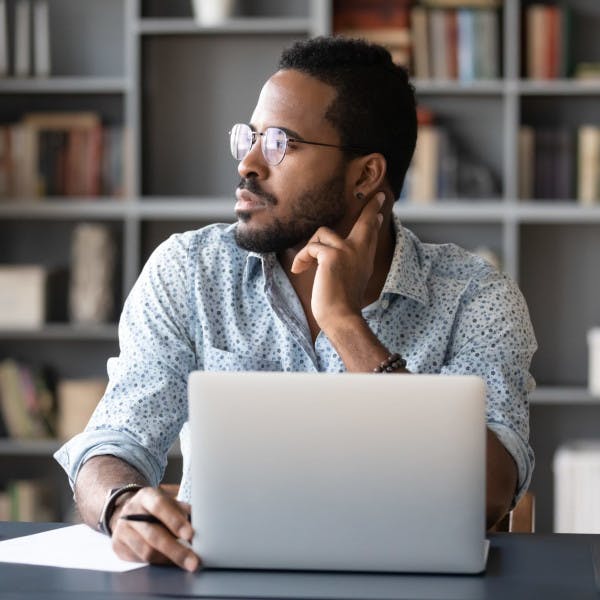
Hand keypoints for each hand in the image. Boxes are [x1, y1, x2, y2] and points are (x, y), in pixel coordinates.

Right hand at [110, 486, 199, 571]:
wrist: (127, 510)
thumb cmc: (155, 506)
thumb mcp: (168, 498)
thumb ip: (182, 508)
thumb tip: (202, 520)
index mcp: (146, 496)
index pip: (160, 506)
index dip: (175, 521)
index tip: (190, 534)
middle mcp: (131, 512)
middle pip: (154, 535)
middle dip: (176, 550)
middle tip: (194, 561)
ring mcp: (122, 530)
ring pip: (146, 552)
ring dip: (169, 560)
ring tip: (186, 562)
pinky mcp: (118, 547)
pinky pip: (140, 561)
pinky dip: (158, 563)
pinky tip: (170, 562)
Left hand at [291, 192, 384, 331]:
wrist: (340, 317)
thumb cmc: (341, 305)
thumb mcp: (350, 280)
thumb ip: (349, 263)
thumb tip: (337, 250)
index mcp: (364, 258)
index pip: (370, 233)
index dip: (373, 218)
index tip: (378, 211)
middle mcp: (359, 251)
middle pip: (365, 222)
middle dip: (370, 208)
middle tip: (376, 197)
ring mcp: (347, 251)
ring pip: (322, 234)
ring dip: (309, 250)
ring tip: (304, 266)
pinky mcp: (331, 255)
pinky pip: (311, 248)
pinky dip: (302, 258)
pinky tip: (299, 270)